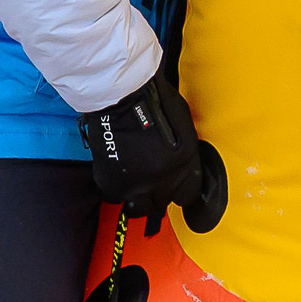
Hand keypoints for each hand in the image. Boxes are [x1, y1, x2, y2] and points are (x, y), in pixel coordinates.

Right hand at [80, 75, 223, 233]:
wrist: (119, 95)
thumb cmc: (153, 100)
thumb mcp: (182, 127)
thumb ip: (183, 153)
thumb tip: (181, 167)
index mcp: (184, 165)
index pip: (188, 195)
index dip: (180, 189)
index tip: (173, 185)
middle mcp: (162, 180)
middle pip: (162, 203)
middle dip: (157, 193)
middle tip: (149, 178)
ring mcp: (136, 185)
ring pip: (137, 206)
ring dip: (136, 196)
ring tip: (132, 181)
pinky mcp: (112, 182)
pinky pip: (114, 194)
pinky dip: (115, 186)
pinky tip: (116, 170)